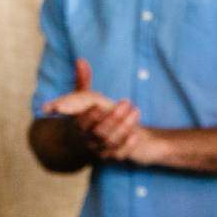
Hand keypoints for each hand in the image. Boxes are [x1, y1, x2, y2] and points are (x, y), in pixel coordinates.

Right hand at [40, 60, 164, 164]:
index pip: (83, 122)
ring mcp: (100, 149)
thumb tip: (81, 60)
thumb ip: (83, 81)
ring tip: (136, 111)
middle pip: (99, 132)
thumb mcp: (85, 98)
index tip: (101, 104)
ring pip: (111, 143)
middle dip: (113, 118)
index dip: (92, 115)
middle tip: (126, 102)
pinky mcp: (113, 156)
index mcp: (79, 125)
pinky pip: (120, 155)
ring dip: (124, 127)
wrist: (91, 141)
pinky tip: (136, 133)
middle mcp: (88, 139)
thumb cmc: (89, 115)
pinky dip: (128, 145)